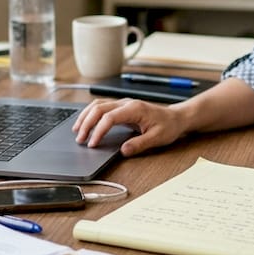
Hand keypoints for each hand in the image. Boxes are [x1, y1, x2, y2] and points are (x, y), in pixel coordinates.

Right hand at [72, 97, 186, 156]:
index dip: (98, 130)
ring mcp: (123, 103)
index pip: (109, 117)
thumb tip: (123, 151)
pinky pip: (101, 106)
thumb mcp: (157, 138)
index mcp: (134, 109)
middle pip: (99, 108)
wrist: (176, 117)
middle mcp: (126, 103)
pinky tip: (85, 122)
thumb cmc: (168, 126)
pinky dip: (90, 114)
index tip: (93, 143)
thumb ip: (140, 144)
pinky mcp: (122, 106)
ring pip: (97, 105)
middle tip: (80, 139)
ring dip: (85, 116)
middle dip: (86, 123)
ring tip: (77, 131)